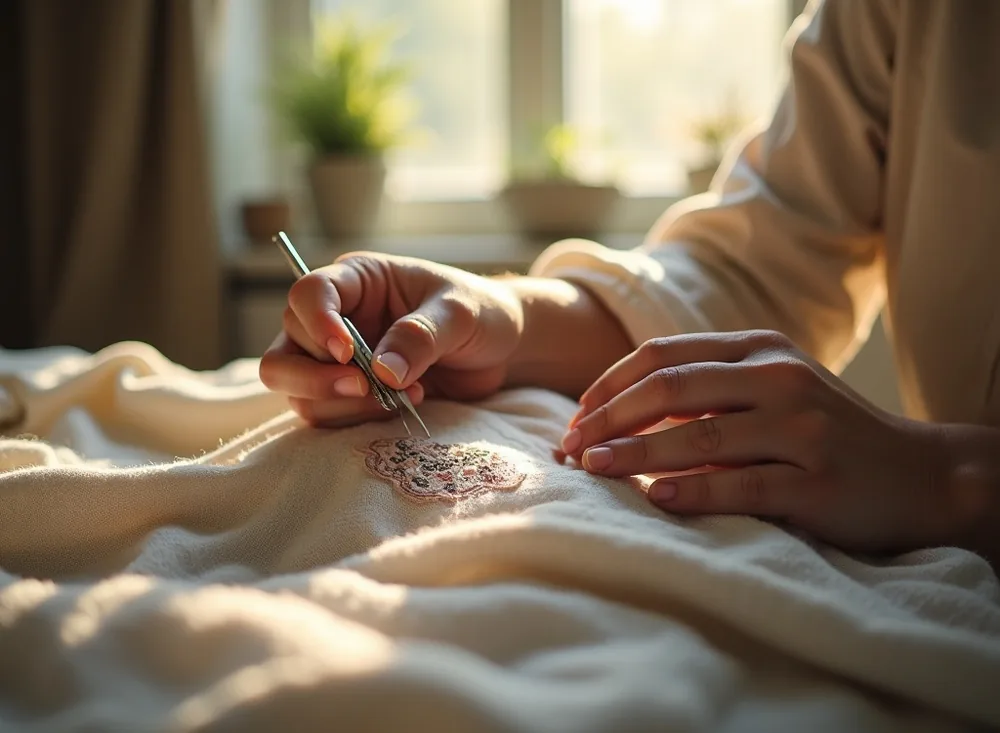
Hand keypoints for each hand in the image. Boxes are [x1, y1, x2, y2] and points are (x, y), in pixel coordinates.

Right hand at [259, 253, 522, 426]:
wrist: (500, 350)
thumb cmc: (480, 313)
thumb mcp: (460, 313)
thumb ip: (421, 336)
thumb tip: (382, 371)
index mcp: (357, 281)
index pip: (309, 293)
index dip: (317, 323)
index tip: (347, 352)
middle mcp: (335, 319)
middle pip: (286, 350)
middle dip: (317, 377)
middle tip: (365, 386)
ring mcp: (336, 362)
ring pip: (297, 390)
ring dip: (341, 404)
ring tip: (402, 397)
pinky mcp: (350, 396)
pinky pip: (325, 416)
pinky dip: (356, 420)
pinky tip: (403, 406)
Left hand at [561, 330, 958, 554]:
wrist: (923, 475)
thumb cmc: (826, 434)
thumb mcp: (770, 392)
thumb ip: (707, 393)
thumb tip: (617, 417)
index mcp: (759, 349)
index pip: (662, 355)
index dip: (608, 387)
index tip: (574, 420)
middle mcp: (779, 378)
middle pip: (671, 388)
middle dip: (609, 419)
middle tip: (569, 450)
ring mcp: (803, 428)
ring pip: (700, 435)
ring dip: (636, 454)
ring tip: (592, 470)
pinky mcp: (819, 482)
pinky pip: (742, 485)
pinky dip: (693, 492)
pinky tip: (656, 499)